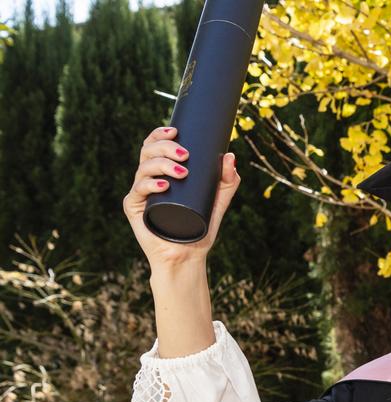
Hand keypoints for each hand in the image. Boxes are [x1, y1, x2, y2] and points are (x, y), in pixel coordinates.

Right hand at [123, 126, 239, 267]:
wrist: (188, 256)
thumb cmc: (199, 228)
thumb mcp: (218, 202)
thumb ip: (227, 182)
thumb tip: (230, 156)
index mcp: (163, 173)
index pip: (155, 146)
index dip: (160, 134)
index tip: (176, 131)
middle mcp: (148, 179)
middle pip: (148, 152)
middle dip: (164, 147)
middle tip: (185, 155)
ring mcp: (140, 193)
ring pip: (143, 168)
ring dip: (162, 164)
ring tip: (182, 172)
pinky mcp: (135, 209)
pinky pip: (138, 191)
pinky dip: (150, 185)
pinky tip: (163, 186)